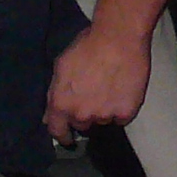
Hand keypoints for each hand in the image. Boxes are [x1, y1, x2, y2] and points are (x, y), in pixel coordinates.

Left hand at [46, 22, 152, 137]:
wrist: (119, 38)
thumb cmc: (88, 46)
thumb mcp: (61, 66)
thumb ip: (55, 93)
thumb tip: (50, 115)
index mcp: (62, 103)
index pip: (57, 131)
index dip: (62, 135)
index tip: (67, 138)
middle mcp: (82, 114)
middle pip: (82, 124)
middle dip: (85, 113)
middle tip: (93, 94)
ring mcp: (105, 115)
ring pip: (103, 120)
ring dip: (104, 109)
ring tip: (109, 86)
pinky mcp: (126, 112)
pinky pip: (122, 117)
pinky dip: (122, 107)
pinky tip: (122, 90)